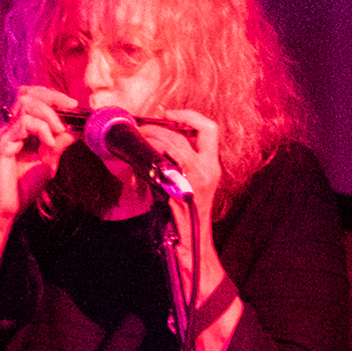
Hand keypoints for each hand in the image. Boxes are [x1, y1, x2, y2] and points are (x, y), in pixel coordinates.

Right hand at [0, 86, 78, 225]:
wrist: (3, 210)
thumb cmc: (20, 188)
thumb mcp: (47, 163)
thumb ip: (58, 145)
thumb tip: (75, 130)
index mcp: (18, 129)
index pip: (32, 98)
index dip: (53, 97)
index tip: (73, 105)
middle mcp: (9, 127)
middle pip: (27, 94)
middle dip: (52, 96)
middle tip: (70, 107)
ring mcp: (5, 135)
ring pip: (25, 104)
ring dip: (48, 113)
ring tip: (59, 129)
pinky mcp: (3, 145)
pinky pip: (22, 125)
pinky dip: (41, 129)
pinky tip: (50, 143)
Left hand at [133, 105, 229, 224]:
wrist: (193, 237)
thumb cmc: (186, 211)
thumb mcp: (189, 181)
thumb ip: (179, 162)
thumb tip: (156, 143)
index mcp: (211, 164)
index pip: (209, 129)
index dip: (189, 115)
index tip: (169, 113)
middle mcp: (209, 168)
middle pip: (188, 133)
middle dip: (162, 126)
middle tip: (143, 126)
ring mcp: (197, 178)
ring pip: (176, 144)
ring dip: (154, 136)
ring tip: (140, 136)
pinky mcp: (183, 187)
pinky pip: (166, 162)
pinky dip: (153, 153)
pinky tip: (142, 154)